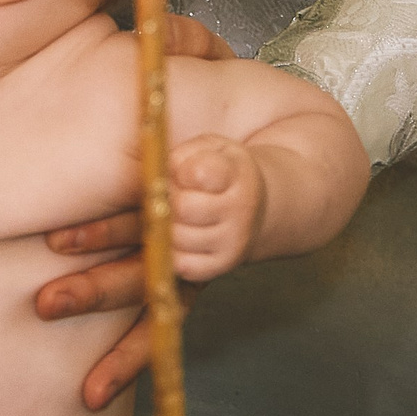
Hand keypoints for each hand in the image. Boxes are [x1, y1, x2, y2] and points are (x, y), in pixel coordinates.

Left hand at [31, 13, 233, 410]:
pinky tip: (90, 391)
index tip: (128, 183)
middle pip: (150, 238)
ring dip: (97, 297)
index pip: (171, 184)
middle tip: (53, 242)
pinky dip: (126, 361)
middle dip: (102, 242)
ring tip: (46, 304)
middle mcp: (198, 222)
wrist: (298, 168)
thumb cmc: (241, 115)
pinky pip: (155, 328)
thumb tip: (166, 66)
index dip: (142, 188)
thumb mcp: (220, 76)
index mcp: (201, 172)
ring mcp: (190, 258)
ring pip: (144, 286)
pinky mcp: (181, 282)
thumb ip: (185, 54)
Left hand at [169, 134, 265, 279]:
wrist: (254, 208)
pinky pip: (183, 265)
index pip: (200, 174)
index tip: (183, 172)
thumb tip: (162, 174)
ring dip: (166, 226)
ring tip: (175, 214)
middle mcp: (241, 211)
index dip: (181, 172)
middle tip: (174, 194)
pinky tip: (178, 236)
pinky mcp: (221, 266)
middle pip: (183, 208)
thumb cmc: (223, 173)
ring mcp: (233, 242)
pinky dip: (172, 252)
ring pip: (178, 238)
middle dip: (170, 199)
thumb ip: (186, 153)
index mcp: (238, 174)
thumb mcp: (212, 149)